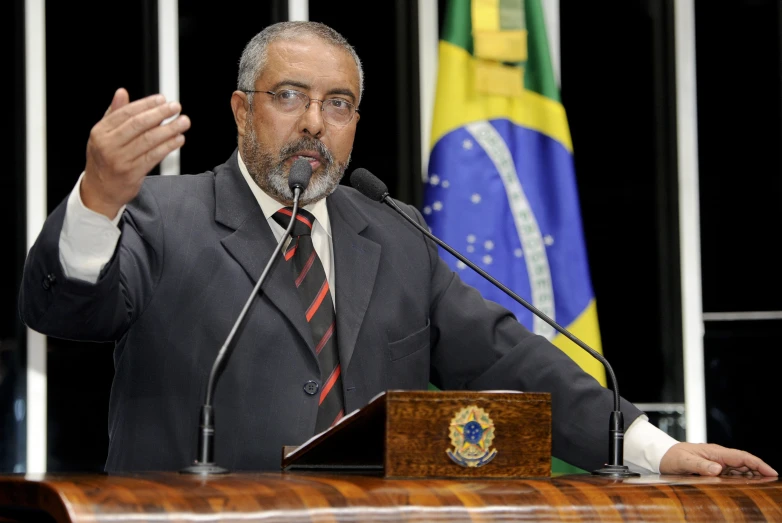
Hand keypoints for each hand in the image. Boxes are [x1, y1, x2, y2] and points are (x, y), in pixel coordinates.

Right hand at [81, 88, 190, 217]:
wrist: (100, 191)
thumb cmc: (104, 160)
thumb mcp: (103, 135)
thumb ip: (114, 114)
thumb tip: (121, 92)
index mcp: (100, 132)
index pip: (126, 113)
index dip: (146, 104)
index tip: (162, 99)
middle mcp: (108, 145)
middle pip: (138, 125)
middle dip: (160, 114)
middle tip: (176, 107)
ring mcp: (120, 160)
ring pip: (148, 140)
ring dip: (169, 129)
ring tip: (182, 122)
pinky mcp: (132, 173)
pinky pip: (153, 156)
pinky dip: (168, 146)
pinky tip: (178, 139)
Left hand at [660, 442, 777, 476]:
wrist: (661, 455)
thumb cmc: (672, 456)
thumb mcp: (684, 461)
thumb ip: (700, 464)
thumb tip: (718, 469)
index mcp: (714, 452)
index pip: (741, 457)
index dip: (758, 464)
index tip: (771, 472)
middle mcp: (718, 457)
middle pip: (744, 463)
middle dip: (759, 471)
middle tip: (772, 482)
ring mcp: (716, 463)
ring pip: (739, 469)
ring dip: (751, 476)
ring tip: (763, 486)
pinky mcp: (712, 469)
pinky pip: (731, 474)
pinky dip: (740, 479)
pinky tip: (746, 486)